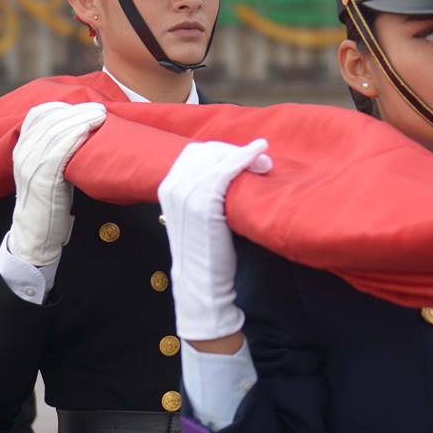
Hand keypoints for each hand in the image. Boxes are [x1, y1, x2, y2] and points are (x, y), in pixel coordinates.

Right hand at [7, 102, 106, 267]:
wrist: (36, 238)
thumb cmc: (49, 204)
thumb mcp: (47, 172)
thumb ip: (55, 152)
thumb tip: (79, 132)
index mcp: (22, 148)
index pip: (38, 116)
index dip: (62, 108)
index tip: (84, 106)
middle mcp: (23, 153)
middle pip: (50, 120)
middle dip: (77, 111)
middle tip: (99, 109)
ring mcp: (30, 165)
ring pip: (56, 131)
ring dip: (81, 119)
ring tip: (101, 115)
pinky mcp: (42, 178)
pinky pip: (59, 150)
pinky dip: (75, 136)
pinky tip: (89, 130)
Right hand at [158, 139, 272, 342]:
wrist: (201, 280)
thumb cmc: (206, 248)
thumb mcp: (195, 214)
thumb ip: (201, 191)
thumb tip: (227, 169)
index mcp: (167, 186)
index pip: (196, 153)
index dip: (223, 152)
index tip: (244, 159)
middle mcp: (173, 186)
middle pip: (209, 152)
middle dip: (236, 152)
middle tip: (261, 160)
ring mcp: (186, 194)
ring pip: (219, 158)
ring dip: (246, 156)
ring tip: (265, 164)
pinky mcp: (204, 203)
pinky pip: (226, 170)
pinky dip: (245, 158)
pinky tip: (260, 154)